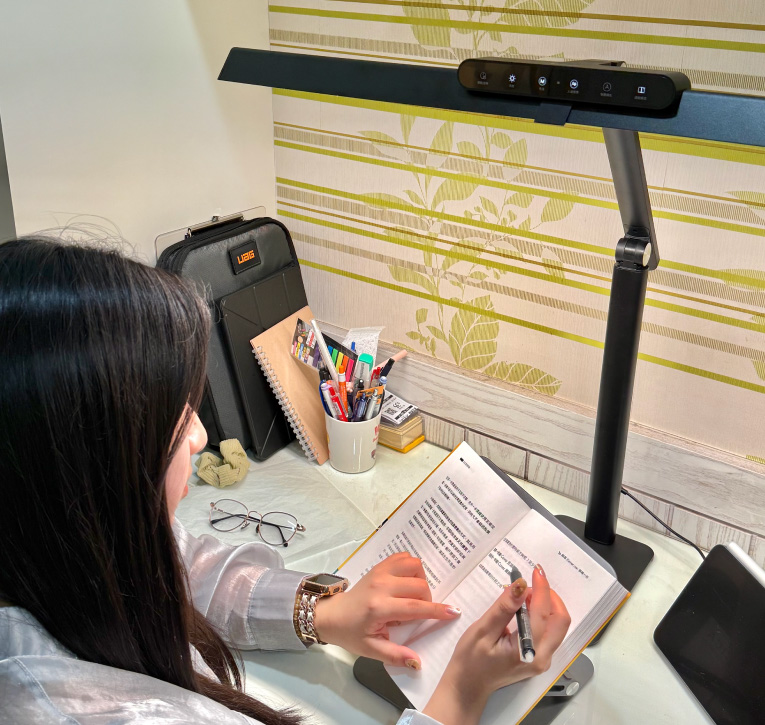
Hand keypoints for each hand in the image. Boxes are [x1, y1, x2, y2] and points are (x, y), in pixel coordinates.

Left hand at [313, 552, 460, 667]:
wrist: (332, 615)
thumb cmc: (352, 634)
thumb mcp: (371, 650)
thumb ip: (395, 655)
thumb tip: (417, 662)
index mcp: (379, 607)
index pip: (415, 607)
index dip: (436, 610)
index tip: (453, 612)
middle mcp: (381, 585)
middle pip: (418, 585)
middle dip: (428, 598)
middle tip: (419, 612)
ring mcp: (380, 572)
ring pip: (413, 565)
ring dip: (420, 579)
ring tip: (414, 595)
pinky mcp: (379, 566)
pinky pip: (403, 557)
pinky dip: (411, 566)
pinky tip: (407, 581)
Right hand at [423, 565, 570, 724]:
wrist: (468, 686)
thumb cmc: (470, 659)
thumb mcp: (483, 630)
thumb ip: (504, 608)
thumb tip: (520, 585)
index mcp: (528, 651)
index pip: (543, 613)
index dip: (541, 589)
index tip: (535, 570)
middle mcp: (542, 657)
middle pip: (560, 620)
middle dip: (549, 596)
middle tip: (530, 582)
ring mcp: (542, 659)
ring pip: (558, 626)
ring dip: (546, 605)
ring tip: (524, 594)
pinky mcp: (539, 658)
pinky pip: (550, 632)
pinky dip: (543, 615)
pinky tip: (525, 608)